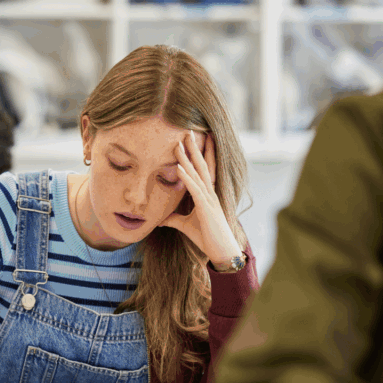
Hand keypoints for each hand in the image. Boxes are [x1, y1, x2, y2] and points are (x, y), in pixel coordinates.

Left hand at [160, 131, 242, 267]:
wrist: (221, 251)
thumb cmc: (207, 238)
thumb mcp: (185, 226)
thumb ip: (174, 219)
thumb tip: (161, 219)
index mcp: (207, 195)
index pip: (203, 170)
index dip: (200, 154)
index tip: (195, 140)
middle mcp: (210, 193)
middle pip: (201, 166)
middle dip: (194, 148)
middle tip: (187, 131)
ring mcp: (209, 199)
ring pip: (197, 174)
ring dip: (187, 158)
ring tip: (179, 143)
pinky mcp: (206, 208)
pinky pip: (194, 190)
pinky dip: (186, 178)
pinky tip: (178, 167)